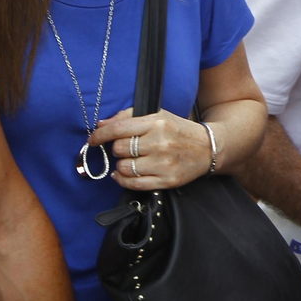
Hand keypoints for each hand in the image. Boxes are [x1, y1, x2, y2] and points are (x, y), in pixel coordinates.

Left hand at [88, 109, 212, 190]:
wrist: (208, 148)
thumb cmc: (178, 130)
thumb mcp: (158, 116)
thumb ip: (128, 117)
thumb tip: (101, 125)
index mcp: (156, 123)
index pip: (118, 129)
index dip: (100, 135)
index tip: (92, 139)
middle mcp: (160, 142)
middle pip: (119, 149)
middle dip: (117, 149)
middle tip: (126, 149)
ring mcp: (163, 163)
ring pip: (124, 168)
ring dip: (122, 165)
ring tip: (131, 161)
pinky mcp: (166, 180)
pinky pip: (133, 184)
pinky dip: (123, 180)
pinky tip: (124, 175)